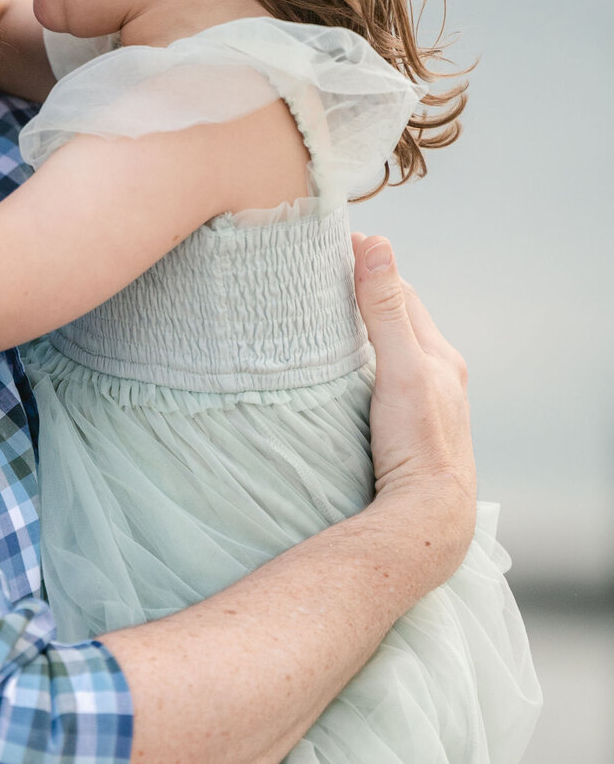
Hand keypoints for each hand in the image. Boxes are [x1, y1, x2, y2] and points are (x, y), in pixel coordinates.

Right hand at [352, 233, 474, 571]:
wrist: (428, 519)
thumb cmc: (418, 444)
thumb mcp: (399, 368)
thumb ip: (385, 309)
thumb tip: (375, 245)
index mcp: (440, 356)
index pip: (402, 293)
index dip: (370, 265)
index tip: (332, 245)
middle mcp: (440, 378)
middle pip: (400, 321)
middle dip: (367, 294)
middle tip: (322, 275)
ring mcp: (427, 407)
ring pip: (394, 354)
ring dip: (366, 332)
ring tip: (328, 320)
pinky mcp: (410, 433)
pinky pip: (386, 384)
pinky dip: (365, 367)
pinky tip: (344, 379)